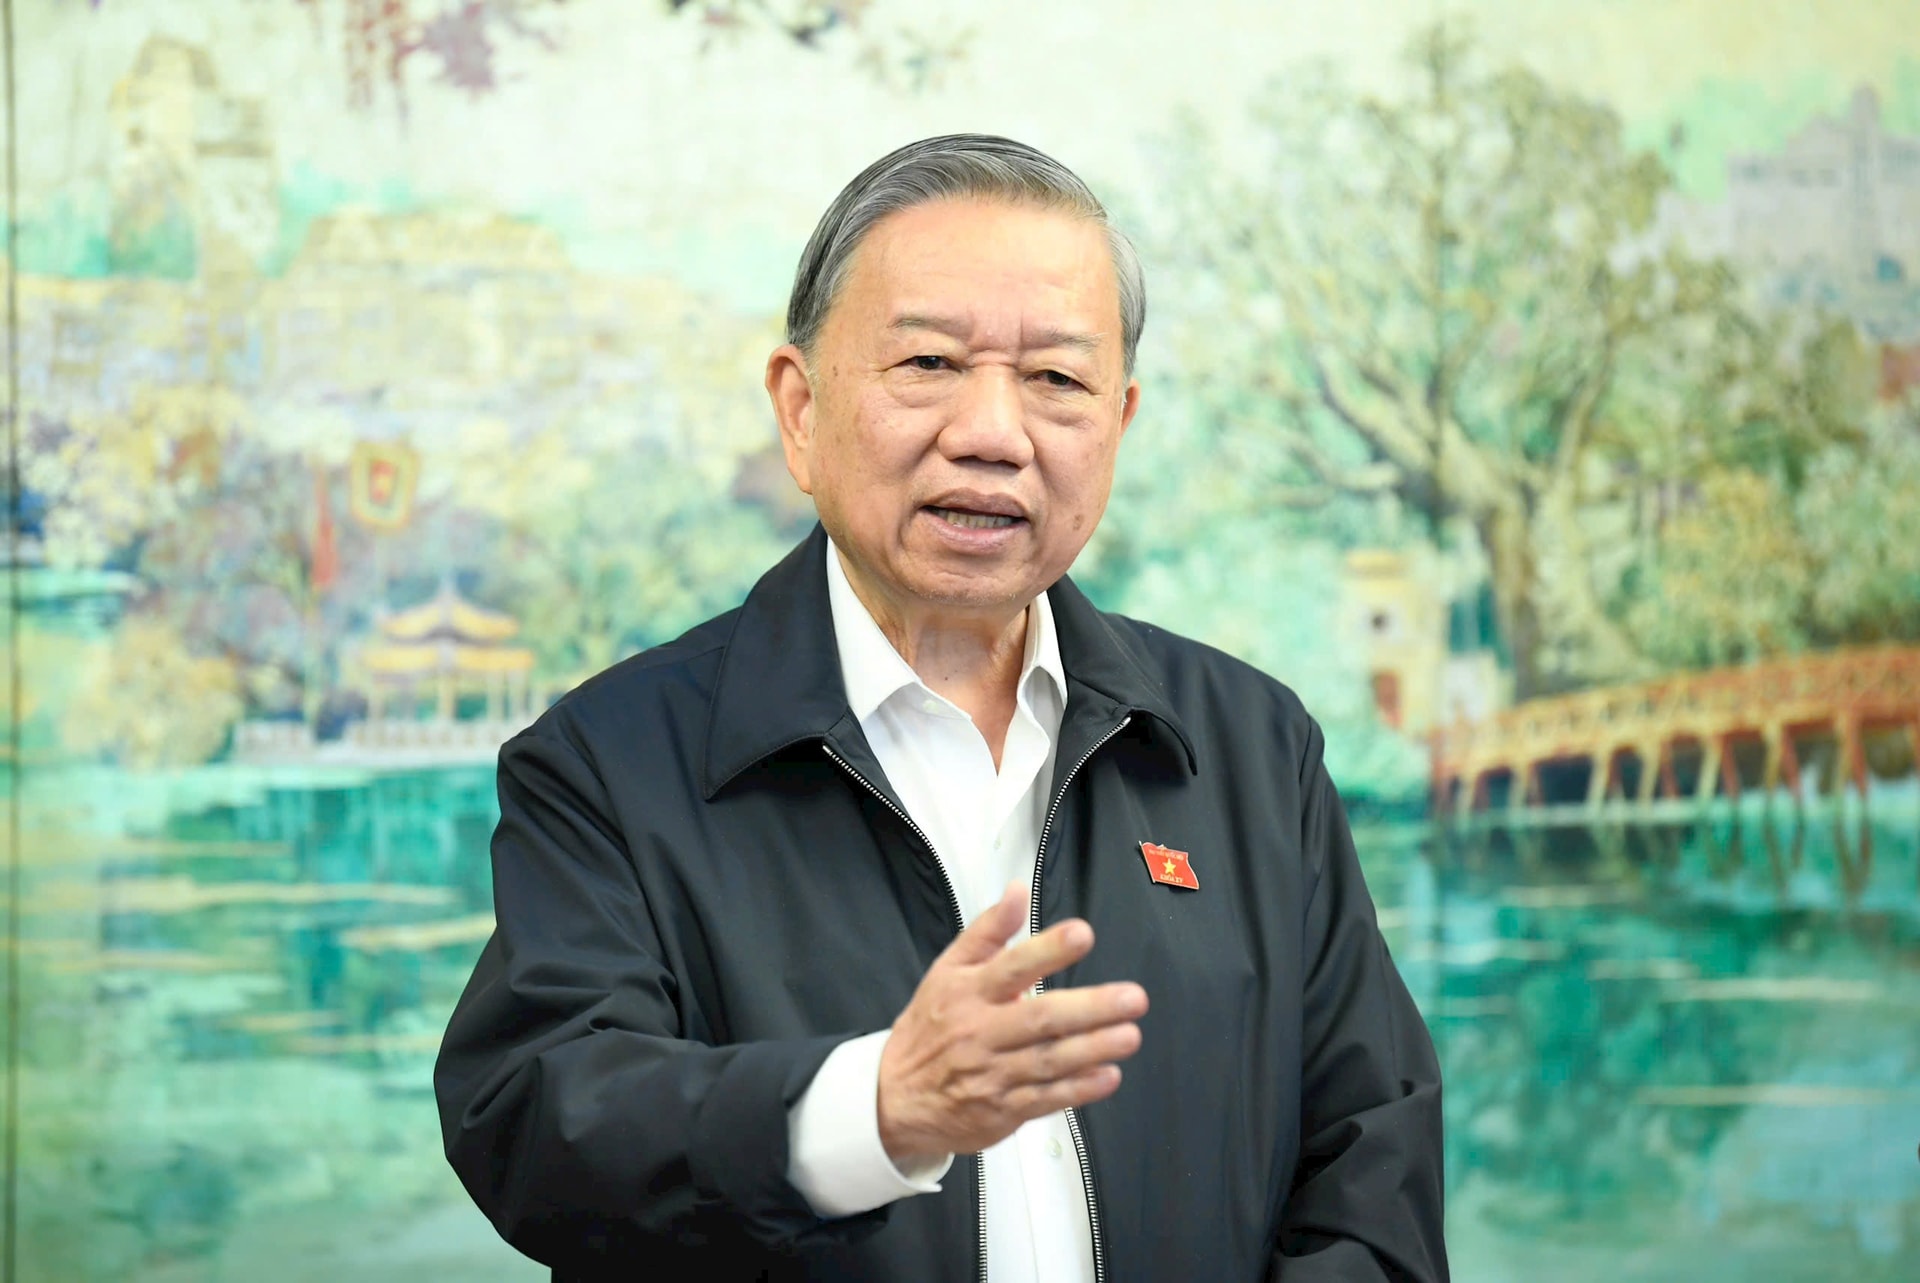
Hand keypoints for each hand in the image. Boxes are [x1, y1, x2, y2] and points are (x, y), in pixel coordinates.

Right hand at [876, 882, 1147, 1169]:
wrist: (895, 1099)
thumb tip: (1017, 891)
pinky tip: (1107, 1075)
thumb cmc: (930, 1028)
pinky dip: (1079, 1089)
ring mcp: (992, 1075)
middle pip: (1040, 1019)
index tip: (1082, 935)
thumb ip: (987, 931)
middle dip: (1090, 1008)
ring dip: (1093, 1048)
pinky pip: (1046, 1099)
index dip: (1047, 950)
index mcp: (968, 992)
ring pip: (1049, 1061)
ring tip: (1130, 1035)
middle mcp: (981, 1032)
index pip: (1011, 966)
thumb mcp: (947, 970)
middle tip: (1131, 998)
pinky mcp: (1002, 1111)